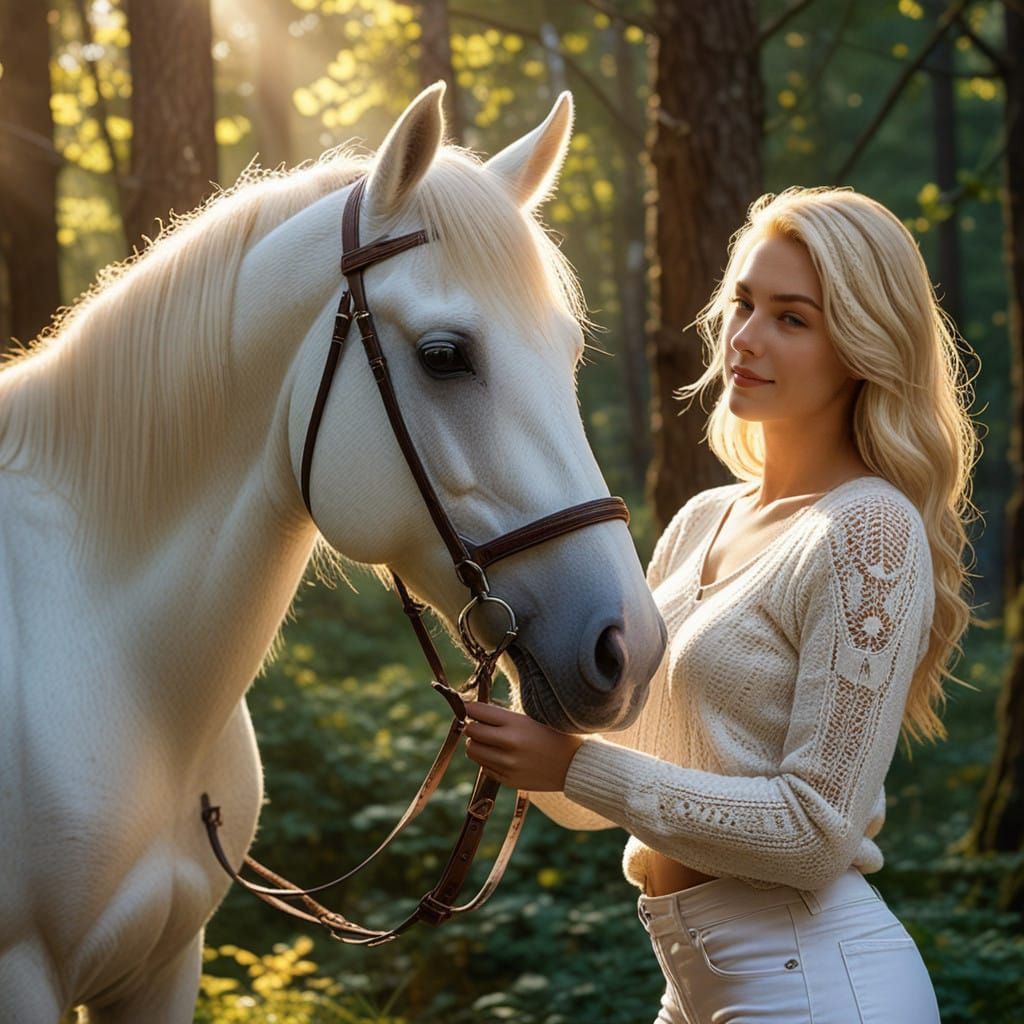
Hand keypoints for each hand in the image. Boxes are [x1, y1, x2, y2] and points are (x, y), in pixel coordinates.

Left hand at [463, 701, 583, 791]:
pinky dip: (487, 761)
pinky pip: (484, 768)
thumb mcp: (530, 718)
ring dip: (476, 744)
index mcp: (515, 724)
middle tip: (478, 725)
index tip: (468, 708)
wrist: (574, 765)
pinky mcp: (509, 780)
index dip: (468, 708)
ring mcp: (508, 765)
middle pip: (470, 732)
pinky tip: (501, 756)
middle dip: (471, 726)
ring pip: (473, 751)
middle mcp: (509, 744)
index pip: (477, 712)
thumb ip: (502, 717)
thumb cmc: (553, 735)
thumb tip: (472, 712)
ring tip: (488, 742)